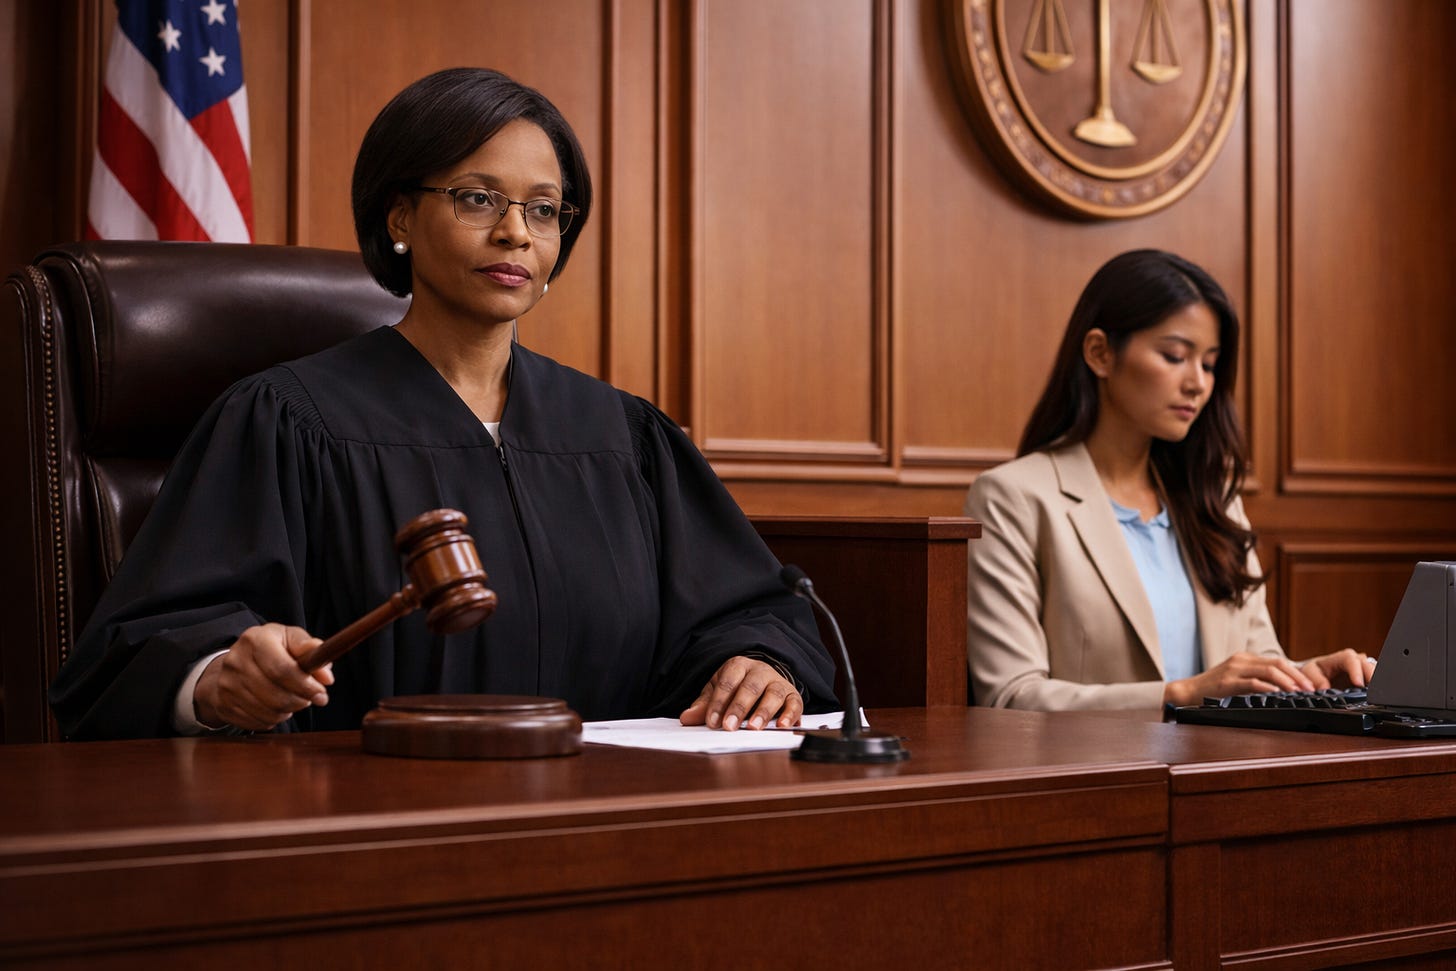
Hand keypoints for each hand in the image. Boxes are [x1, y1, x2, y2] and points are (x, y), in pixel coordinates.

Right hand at [194, 623, 333, 730]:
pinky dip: (273, 720)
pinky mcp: (223, 704)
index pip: (282, 669)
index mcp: (256, 639)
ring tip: (292, 700)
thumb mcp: (291, 640)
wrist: (235, 662)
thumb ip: (312, 652)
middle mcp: (236, 661)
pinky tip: (276, 708)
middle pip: (275, 694)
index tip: (321, 693)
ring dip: (288, 711)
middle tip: (310, 699)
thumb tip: (327, 677)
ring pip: (267, 712)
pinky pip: (256, 722)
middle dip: (300, 701)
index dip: (305, 685)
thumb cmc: (272, 649)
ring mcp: (226, 684)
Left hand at [679, 656, 803, 730]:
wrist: (764, 676)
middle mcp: (760, 671)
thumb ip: (704, 705)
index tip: (712, 722)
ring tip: (754, 728)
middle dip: (739, 707)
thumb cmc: (738, 686)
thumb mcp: (718, 691)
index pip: (727, 682)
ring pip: (773, 694)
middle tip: (729, 726)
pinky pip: (795, 703)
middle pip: (750, 687)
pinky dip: (790, 714)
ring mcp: (778, 682)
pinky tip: (782, 726)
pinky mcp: (793, 695)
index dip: (718, 702)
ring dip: (763, 712)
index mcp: (738, 666)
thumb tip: (686, 717)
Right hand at [1163, 651, 1316, 707]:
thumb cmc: (1212, 690)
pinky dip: (1268, 687)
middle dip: (1297, 676)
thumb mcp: (1236, 680)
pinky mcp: (1227, 682)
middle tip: (1311, 689)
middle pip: (1277, 664)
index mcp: (1245, 659)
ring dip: (1287, 682)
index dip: (1296, 673)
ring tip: (1299, 692)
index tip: (1310, 685)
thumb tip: (1281, 690)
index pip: (1277, 662)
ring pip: (1268, 671)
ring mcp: (1233, 670)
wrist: (1186, 692)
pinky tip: (1278, 694)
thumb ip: (1255, 680)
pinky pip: (1251, 682)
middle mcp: (1241, 660)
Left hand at [1297, 649, 1376, 689]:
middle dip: (1372, 675)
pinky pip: (1374, 679)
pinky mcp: (1364, 679)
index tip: (1358, 683)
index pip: (1350, 659)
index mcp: (1339, 658)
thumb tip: (1325, 688)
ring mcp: (1360, 670)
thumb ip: (1316, 679)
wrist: (1308, 677)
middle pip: (1367, 663)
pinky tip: (1376, 695)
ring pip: (1373, 670)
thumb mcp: (1308, 674)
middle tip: (1374, 691)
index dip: (1356, 670)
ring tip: (1378, 694)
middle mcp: (1352, 662)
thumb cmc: (1308, 672)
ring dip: (1376, 681)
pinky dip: (1376, 687)